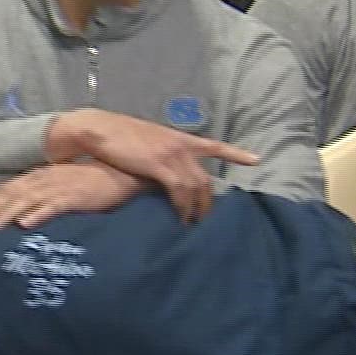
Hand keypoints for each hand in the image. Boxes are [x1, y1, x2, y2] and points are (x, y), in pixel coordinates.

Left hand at [0, 161, 145, 229]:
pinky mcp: (77, 195)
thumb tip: (27, 213)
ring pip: (28, 199)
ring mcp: (62, 185)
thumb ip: (48, 196)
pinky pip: (54, 205)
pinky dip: (39, 213)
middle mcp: (48, 177)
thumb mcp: (68, 185)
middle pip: (14, 193)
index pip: (11, 187)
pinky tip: (26, 224)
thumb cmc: (98, 181)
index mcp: (44, 174)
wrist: (127, 172)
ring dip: (9, 212)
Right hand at [45, 109, 257, 224]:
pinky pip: (179, 190)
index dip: (236, 154)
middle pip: (206, 178)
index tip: (257, 160)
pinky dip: (182, 206)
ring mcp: (171, 154)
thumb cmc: (117, 136)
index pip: (214, 146)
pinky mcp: (159, 164)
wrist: (98, 127)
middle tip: (206, 222)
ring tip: (192, 227)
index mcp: (179, 138)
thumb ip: (162, 155)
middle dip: (209, 203)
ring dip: (196, 209)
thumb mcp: (147, 142)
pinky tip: (180, 218)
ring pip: (196, 187)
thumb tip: (165, 173)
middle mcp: (180, 145)